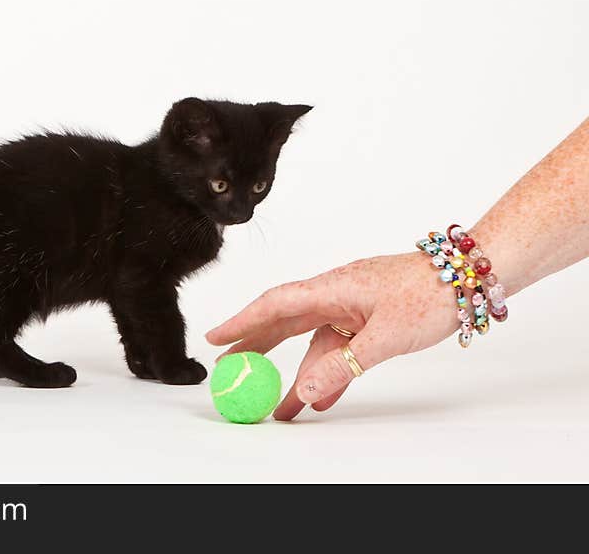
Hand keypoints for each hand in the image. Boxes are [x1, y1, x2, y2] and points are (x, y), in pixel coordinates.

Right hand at [205, 252, 461, 419]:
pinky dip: (328, 372)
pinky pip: (338, 348)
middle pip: (284, 321)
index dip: (241, 321)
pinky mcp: (367, 319)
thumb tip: (304, 392)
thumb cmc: (432, 293)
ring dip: (297, 374)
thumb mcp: (386, 336)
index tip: (215, 338)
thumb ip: (342, 366)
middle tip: (229, 368)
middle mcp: (335, 294)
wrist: (471, 277)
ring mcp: (351, 307)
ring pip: (312, 342)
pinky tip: (320, 397)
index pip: (275, 304)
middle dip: (255, 346)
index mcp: (332, 287)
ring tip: (279, 408)